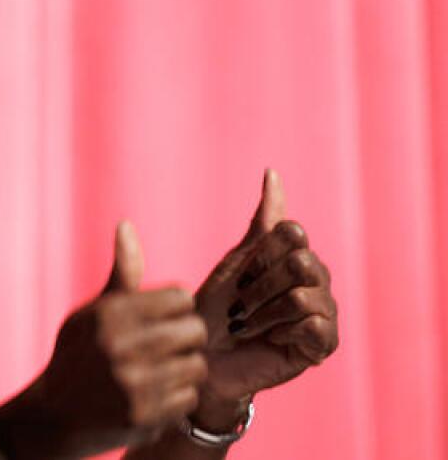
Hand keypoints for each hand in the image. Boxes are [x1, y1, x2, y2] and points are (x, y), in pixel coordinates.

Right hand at [33, 222, 208, 455]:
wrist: (53, 415)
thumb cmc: (78, 354)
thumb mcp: (92, 311)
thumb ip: (121, 274)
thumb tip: (126, 225)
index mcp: (110, 312)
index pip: (181, 298)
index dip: (176, 309)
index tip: (162, 321)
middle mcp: (121, 345)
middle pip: (195, 331)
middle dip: (186, 339)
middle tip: (166, 348)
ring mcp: (133, 382)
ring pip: (196, 366)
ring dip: (183, 370)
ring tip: (159, 373)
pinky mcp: (144, 416)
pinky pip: (189, 398)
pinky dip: (177, 399)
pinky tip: (154, 396)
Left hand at [192, 169, 338, 426]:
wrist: (205, 355)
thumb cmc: (216, 307)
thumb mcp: (237, 260)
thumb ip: (262, 222)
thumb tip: (272, 172)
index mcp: (297, 258)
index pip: (293, 232)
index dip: (260, 253)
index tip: (240, 274)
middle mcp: (316, 283)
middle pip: (299, 262)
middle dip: (258, 284)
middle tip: (240, 304)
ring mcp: (323, 314)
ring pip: (302, 295)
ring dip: (263, 311)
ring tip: (247, 324)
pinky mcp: (322, 346)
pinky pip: (313, 325)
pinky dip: (281, 331)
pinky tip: (269, 340)